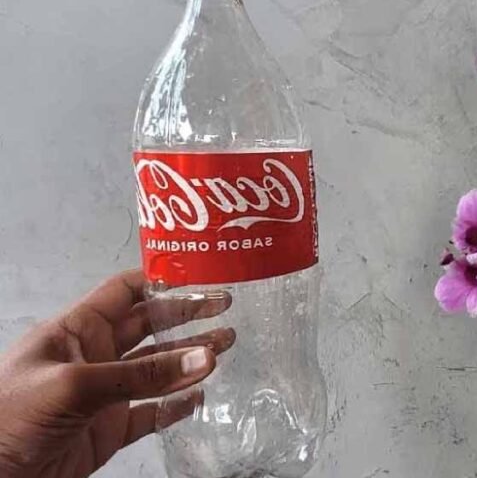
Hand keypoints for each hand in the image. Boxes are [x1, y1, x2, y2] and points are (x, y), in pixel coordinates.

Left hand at [0, 269, 234, 477]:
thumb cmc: (5, 419)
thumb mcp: (73, 386)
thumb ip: (141, 374)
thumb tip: (202, 358)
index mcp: (75, 331)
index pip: (125, 292)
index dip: (162, 280)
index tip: (201, 274)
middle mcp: (92, 357)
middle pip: (149, 327)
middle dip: (187, 316)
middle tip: (226, 308)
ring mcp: (103, 395)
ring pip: (157, 370)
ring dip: (190, 358)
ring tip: (226, 347)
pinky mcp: (109, 431)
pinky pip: (152, 413)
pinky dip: (178, 406)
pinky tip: (199, 397)